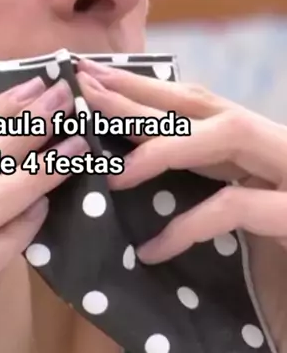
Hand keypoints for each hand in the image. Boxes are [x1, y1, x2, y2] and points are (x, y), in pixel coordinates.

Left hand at [77, 59, 286, 352]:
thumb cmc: (279, 275)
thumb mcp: (238, 225)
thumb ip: (197, 194)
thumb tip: (122, 174)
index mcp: (259, 147)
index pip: (197, 104)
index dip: (144, 88)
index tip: (94, 77)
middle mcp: (279, 148)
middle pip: (205, 105)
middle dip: (141, 95)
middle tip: (86, 85)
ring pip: (228, 134)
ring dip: (164, 145)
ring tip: (113, 170)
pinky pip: (236, 206)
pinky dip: (190, 225)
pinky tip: (152, 251)